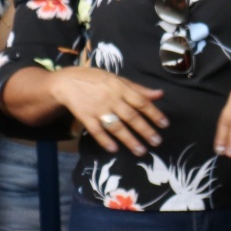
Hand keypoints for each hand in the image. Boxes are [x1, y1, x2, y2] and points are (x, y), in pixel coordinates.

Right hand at [49, 66, 168, 154]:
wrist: (66, 82)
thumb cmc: (96, 80)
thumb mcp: (118, 80)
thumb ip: (139, 89)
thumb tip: (160, 94)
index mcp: (120, 88)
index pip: (141, 101)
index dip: (154, 113)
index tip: (165, 125)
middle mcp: (111, 99)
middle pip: (131, 116)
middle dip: (145, 130)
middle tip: (157, 142)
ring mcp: (97, 109)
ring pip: (115, 126)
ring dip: (129, 139)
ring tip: (141, 150)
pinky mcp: (85, 117)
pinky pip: (96, 130)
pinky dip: (104, 140)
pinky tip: (114, 149)